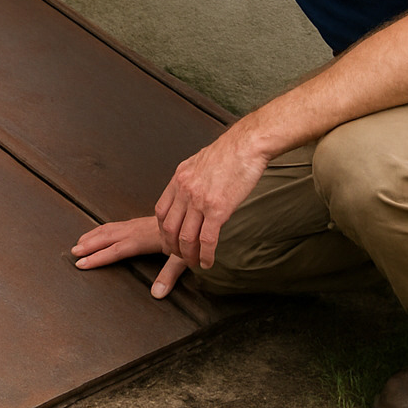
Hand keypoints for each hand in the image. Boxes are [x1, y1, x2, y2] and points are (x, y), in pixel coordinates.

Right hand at [71, 217, 188, 298]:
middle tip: (73, 253)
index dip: (98, 257)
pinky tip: (97, 233)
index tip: (82, 263)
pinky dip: (101, 230)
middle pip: (108, 237)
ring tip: (78, 243)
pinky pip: (115, 225)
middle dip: (89, 245)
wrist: (192, 216)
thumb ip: (169, 275)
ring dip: (92, 236)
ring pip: (109, 229)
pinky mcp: (138, 222)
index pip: (117, 250)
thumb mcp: (182, 259)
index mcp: (144, 239)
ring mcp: (136, 224)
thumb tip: (157, 294)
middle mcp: (137, 230)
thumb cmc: (187, 239)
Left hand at [155, 128, 267, 269]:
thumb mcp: (199, 163)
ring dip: (189, 256)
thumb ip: (190, 180)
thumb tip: (191, 193)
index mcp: (179, 179)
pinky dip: (206, 255)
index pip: (161, 211)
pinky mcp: (218, 209)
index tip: (169, 240)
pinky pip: (207, 240)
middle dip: (173, 247)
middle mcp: (185, 190)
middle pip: (169, 228)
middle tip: (181, 256)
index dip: (163, 231)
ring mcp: (200, 201)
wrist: (247, 145)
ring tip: (195, 263)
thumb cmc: (229, 152)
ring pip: (186, 238)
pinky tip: (208, 262)